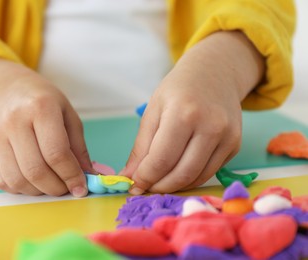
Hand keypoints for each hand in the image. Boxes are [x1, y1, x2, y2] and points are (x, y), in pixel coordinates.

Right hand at [0, 57, 93, 195]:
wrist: (8, 91)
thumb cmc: (43, 102)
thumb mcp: (68, 115)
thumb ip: (79, 147)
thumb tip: (88, 176)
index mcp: (41, 108)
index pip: (56, 152)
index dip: (71, 175)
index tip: (80, 187)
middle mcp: (15, 122)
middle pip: (35, 170)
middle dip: (56, 187)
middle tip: (67, 188)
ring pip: (17, 179)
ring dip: (39, 191)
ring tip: (52, 184)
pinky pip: (3, 181)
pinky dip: (21, 189)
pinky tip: (33, 181)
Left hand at [120, 31, 264, 193]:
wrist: (215, 73)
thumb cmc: (179, 89)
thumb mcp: (153, 110)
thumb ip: (141, 147)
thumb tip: (129, 177)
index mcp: (184, 113)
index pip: (162, 159)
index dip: (145, 177)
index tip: (134, 184)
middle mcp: (211, 126)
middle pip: (182, 174)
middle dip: (159, 187)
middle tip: (146, 187)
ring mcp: (227, 137)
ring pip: (197, 178)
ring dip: (175, 187)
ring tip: (159, 182)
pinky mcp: (235, 145)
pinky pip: (209, 172)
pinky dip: (190, 178)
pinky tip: (177, 172)